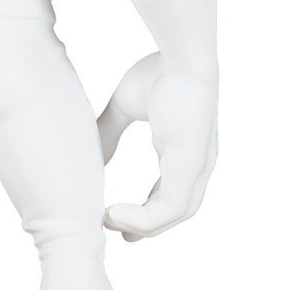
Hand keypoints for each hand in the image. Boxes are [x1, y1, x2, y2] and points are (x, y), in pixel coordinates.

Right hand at [98, 51, 220, 244]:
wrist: (182, 57)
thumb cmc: (158, 72)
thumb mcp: (125, 106)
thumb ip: (109, 133)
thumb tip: (91, 158)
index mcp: (186, 151)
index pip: (170, 191)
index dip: (145, 209)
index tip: (118, 217)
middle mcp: (197, 165)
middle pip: (176, 212)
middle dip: (146, 227)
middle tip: (115, 232)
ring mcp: (198, 168)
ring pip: (173, 216)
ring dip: (140, 227)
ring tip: (109, 223)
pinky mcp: (191, 168)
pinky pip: (169, 209)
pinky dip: (142, 219)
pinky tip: (115, 214)